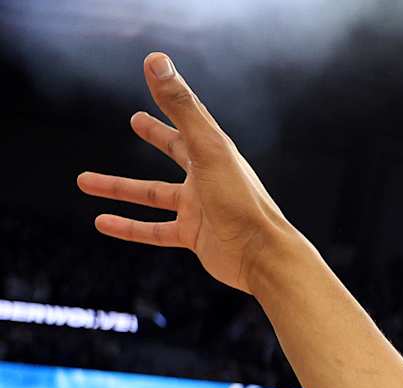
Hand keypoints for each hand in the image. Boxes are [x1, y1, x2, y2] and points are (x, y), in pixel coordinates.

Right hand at [76, 54, 296, 295]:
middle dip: (157, 136)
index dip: (171, 103)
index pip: (190, 122)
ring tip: (83, 181)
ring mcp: (201, 209)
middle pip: (177, 152)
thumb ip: (181, 106)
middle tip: (135, 120)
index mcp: (215, 154)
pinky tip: (101, 223)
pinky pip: (154, 231)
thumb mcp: (207, 148)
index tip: (154, 78)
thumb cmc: (240, 200)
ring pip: (153, 195)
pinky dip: (128, 227)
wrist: (263, 256)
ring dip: (119, 189)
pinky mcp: (195, 236)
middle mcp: (208, 179)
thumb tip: (155, 59)